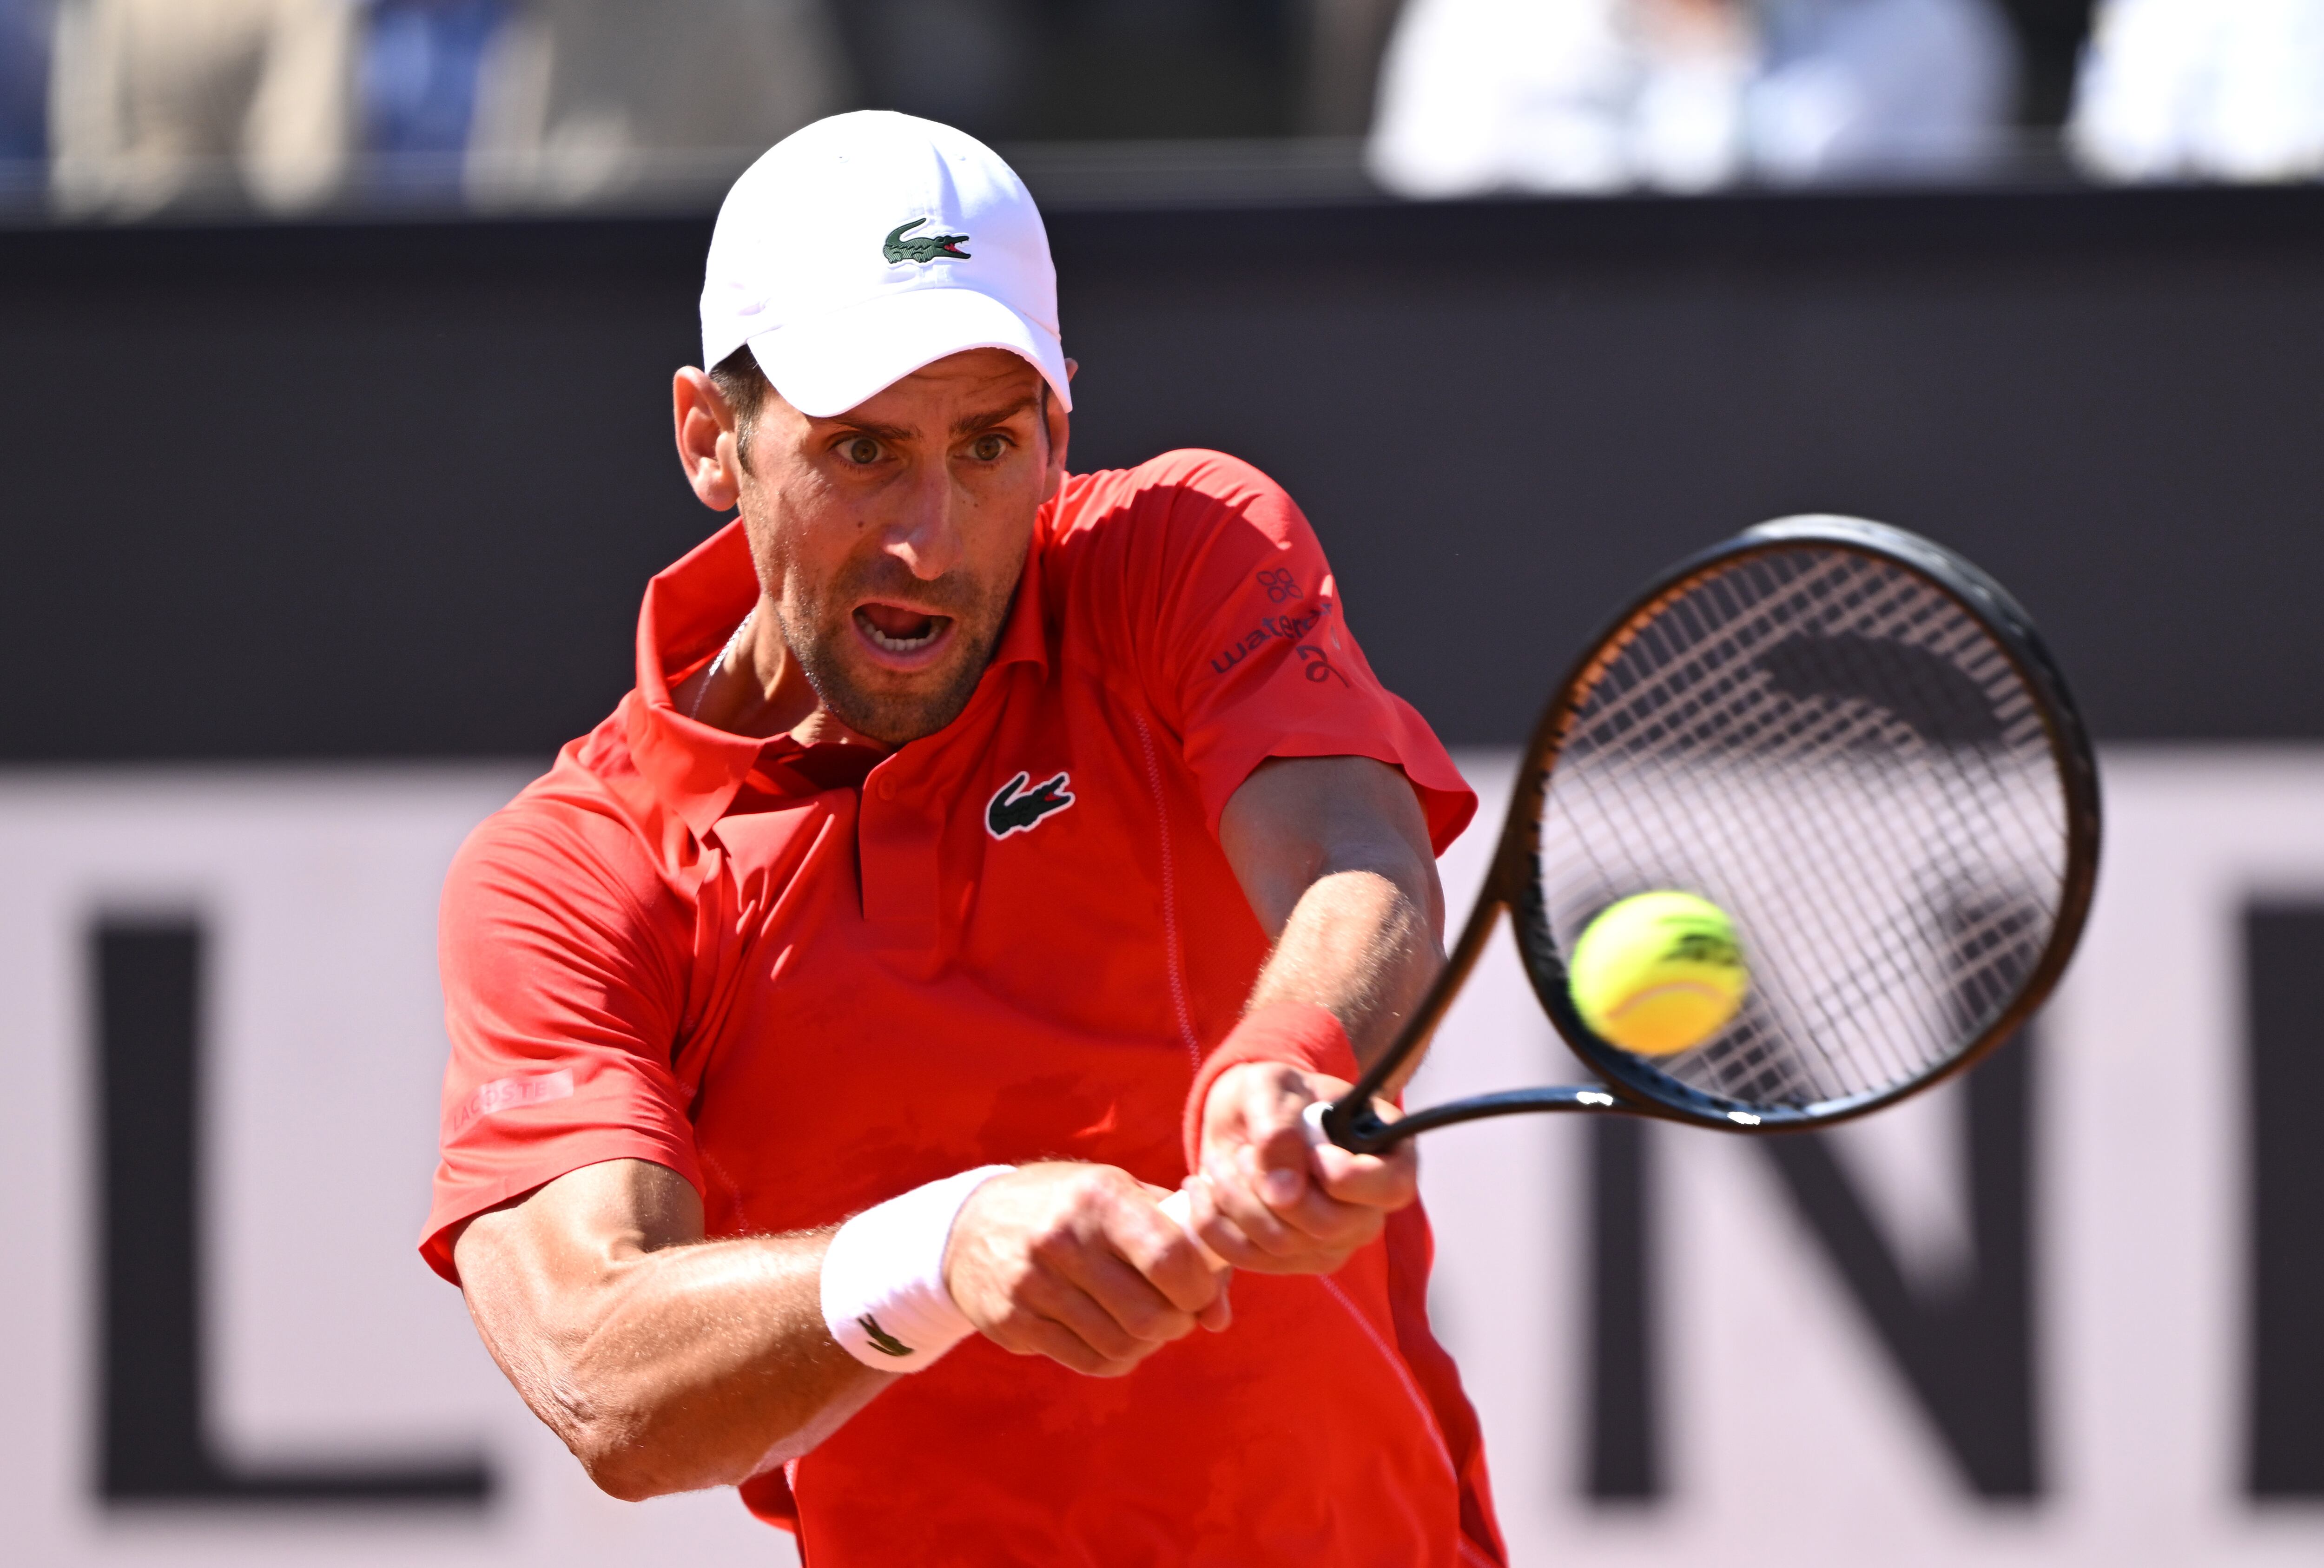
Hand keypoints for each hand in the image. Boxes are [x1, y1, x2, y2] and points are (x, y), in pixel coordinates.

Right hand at [944, 1163, 1231, 1376]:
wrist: (970, 1224)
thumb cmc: (1071, 1208)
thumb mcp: (1122, 1199)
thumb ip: (1182, 1245)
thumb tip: (1220, 1315)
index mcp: (1100, 1197)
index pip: (1170, 1258)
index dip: (1200, 1288)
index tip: (1200, 1292)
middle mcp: (1063, 1238)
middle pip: (1150, 1315)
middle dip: (1177, 1323)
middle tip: (1177, 1314)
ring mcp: (1033, 1283)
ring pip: (1121, 1345)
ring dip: (1147, 1344)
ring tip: (1144, 1324)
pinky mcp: (1013, 1321)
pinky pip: (1088, 1361)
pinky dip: (1116, 1358)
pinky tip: (1115, 1337)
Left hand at [1183, 1062, 1417, 1274]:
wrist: (1246, 1116)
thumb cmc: (1274, 1092)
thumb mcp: (1271, 1087)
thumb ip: (1279, 1127)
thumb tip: (1283, 1195)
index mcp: (1388, 1155)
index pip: (1392, 1187)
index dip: (1347, 1176)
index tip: (1311, 1150)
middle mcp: (1369, 1209)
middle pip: (1328, 1226)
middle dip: (1269, 1188)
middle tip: (1242, 1152)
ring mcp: (1333, 1242)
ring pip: (1283, 1245)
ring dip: (1235, 1201)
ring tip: (1218, 1164)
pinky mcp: (1293, 1260)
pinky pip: (1251, 1259)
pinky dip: (1213, 1225)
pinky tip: (1200, 1190)